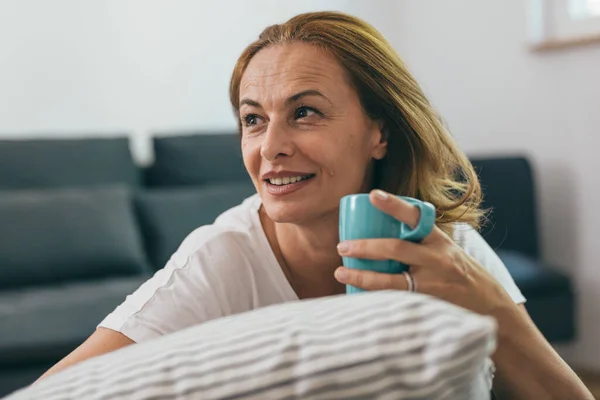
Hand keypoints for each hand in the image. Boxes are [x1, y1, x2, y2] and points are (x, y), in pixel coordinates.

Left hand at [334, 189, 514, 315]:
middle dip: (366, 247)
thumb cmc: (461, 275)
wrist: (491, 308)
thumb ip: (420, 242)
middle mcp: (437, 259)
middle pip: (396, 249)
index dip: (393, 205)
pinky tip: (357, 295)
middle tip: (343, 246)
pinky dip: (375, 298)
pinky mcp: (428, 306)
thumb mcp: (447, 251)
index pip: (415, 216)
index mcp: (439, 240)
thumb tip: (382, 231)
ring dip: (363, 276)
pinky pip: (395, 301)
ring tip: (341, 272)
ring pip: (391, 280)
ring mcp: (433, 284)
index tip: (372, 195)